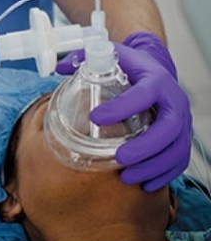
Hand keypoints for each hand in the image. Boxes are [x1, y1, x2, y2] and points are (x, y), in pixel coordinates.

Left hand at [56, 33, 191, 191]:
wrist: (156, 71)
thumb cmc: (131, 68)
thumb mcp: (111, 56)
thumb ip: (83, 59)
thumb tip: (58, 68)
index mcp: (155, 80)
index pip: (144, 94)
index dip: (122, 107)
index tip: (96, 118)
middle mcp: (174, 100)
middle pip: (169, 127)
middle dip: (145, 146)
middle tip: (120, 157)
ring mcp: (182, 121)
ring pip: (176, 148)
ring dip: (154, 166)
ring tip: (127, 177)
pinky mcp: (182, 136)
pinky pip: (180, 159)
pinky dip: (164, 174)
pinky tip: (144, 183)